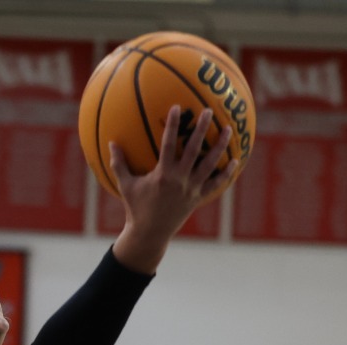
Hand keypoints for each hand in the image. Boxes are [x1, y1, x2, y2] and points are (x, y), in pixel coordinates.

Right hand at [110, 107, 233, 271]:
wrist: (150, 234)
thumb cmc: (136, 208)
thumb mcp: (125, 186)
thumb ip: (119, 164)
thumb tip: (111, 142)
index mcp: (163, 175)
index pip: (168, 144)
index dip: (173, 125)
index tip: (177, 107)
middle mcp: (180, 180)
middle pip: (194, 150)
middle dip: (201, 129)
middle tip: (208, 111)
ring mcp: (191, 189)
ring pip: (209, 164)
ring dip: (220, 146)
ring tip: (227, 129)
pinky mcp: (198, 198)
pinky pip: (215, 184)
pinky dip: (225, 173)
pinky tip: (235, 161)